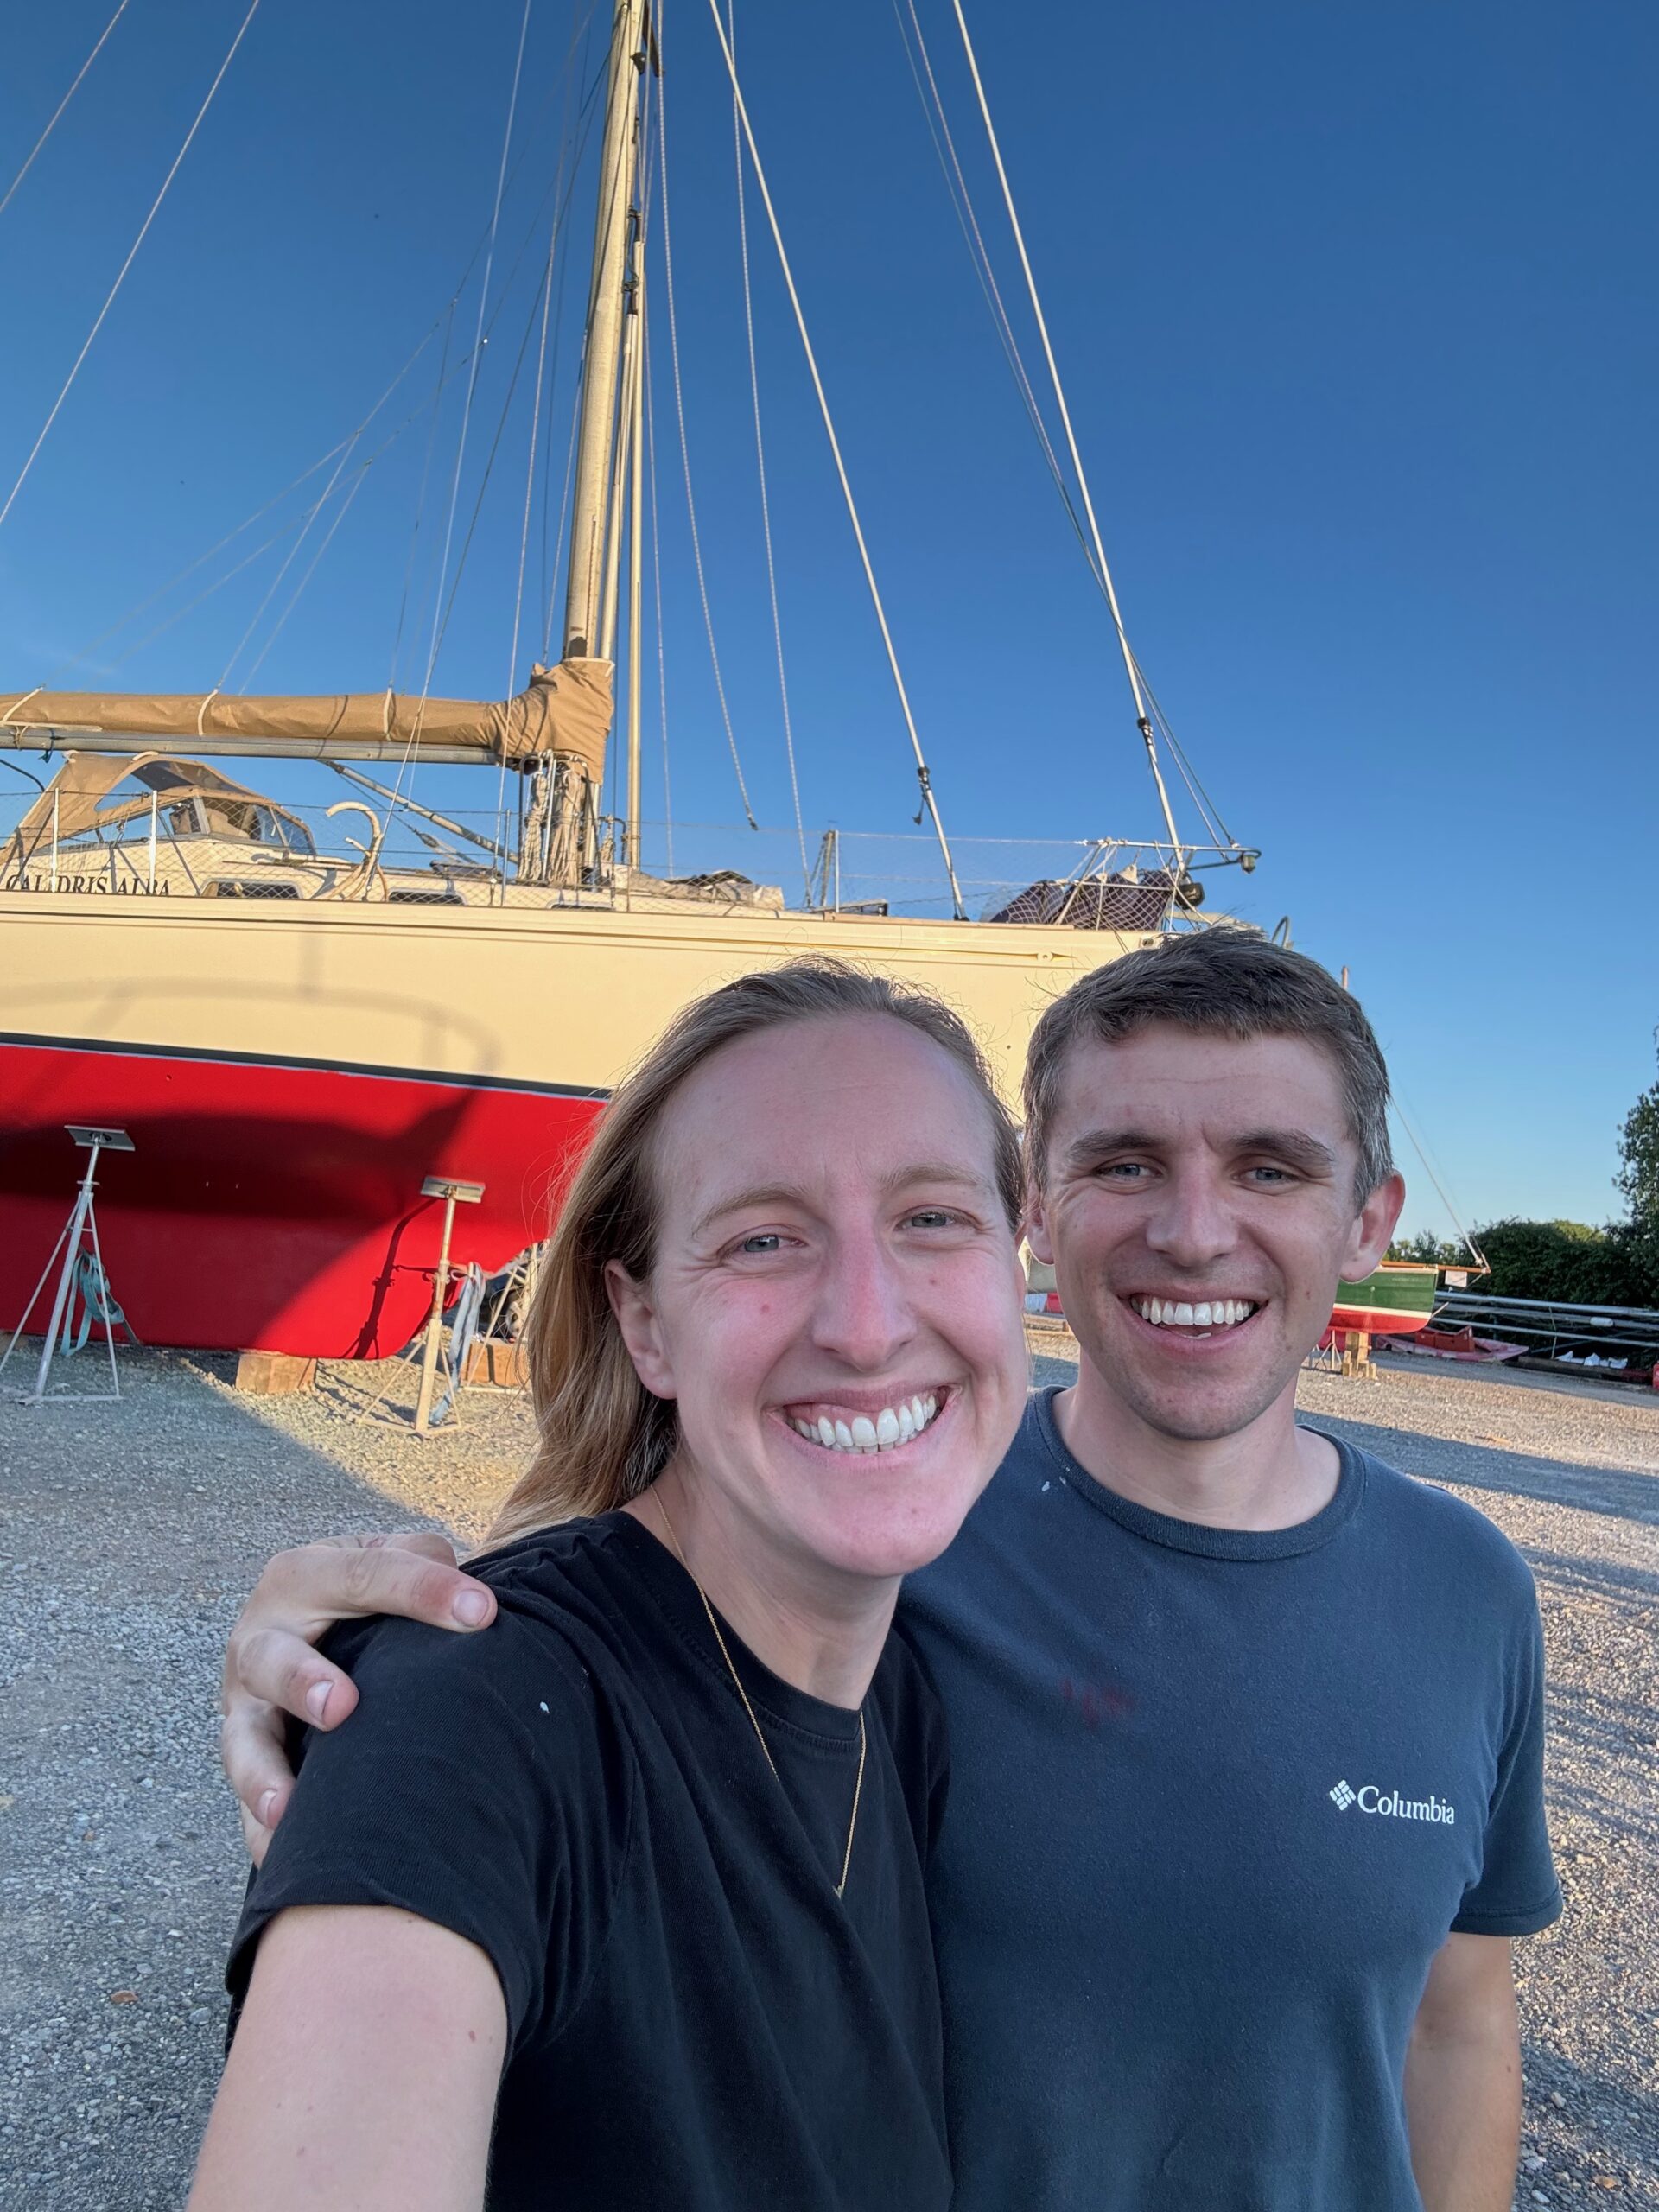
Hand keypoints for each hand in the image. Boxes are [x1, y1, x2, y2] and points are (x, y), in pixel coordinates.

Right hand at [220, 1533, 495, 1863]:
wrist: (315, 1618)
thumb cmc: (373, 1592)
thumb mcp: (397, 1559)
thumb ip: (429, 1565)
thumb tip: (475, 1606)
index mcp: (306, 1574)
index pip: (366, 1574)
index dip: (424, 1591)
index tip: (483, 1613)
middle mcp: (263, 1636)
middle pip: (273, 1658)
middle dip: (303, 1682)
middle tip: (342, 1707)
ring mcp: (246, 1702)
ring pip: (243, 1738)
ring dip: (263, 1772)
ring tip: (285, 1806)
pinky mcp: (245, 1756)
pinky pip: (243, 1802)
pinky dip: (259, 1831)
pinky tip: (281, 1856)